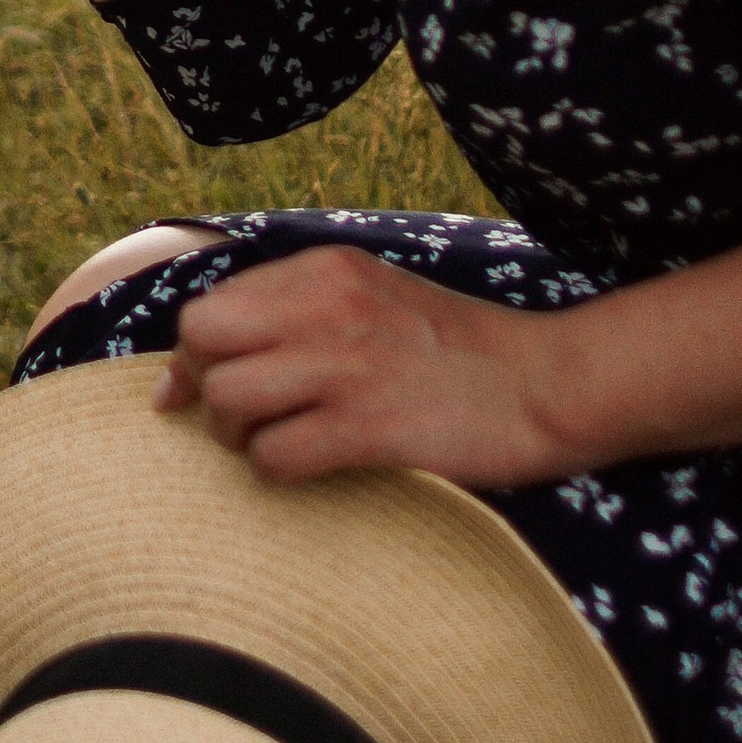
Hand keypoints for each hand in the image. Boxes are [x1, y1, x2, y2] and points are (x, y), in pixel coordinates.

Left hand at [158, 246, 577, 492]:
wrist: (548, 383)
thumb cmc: (458, 350)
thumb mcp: (374, 297)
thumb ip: (298, 312)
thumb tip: (201, 361)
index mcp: (324, 270)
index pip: (212, 303)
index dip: (193, 354)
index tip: (193, 390)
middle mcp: (325, 306)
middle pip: (201, 339)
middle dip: (202, 385)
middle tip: (237, 419)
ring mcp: (346, 365)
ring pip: (227, 398)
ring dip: (236, 434)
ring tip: (272, 444)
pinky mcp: (368, 426)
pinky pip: (274, 455)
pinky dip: (275, 471)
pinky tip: (309, 468)